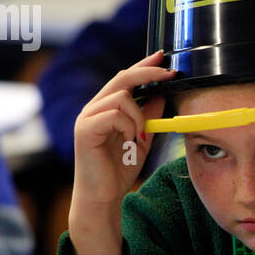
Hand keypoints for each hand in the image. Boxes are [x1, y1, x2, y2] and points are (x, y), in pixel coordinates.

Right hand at [70, 51, 175, 212]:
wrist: (102, 197)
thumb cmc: (118, 170)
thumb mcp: (142, 138)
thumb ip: (149, 116)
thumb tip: (162, 93)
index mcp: (106, 108)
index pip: (125, 78)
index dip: (144, 66)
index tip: (163, 57)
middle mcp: (93, 108)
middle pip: (122, 77)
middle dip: (148, 73)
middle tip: (170, 74)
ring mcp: (87, 117)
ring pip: (121, 97)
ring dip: (139, 116)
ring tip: (139, 136)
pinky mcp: (84, 129)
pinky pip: (114, 114)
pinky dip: (128, 126)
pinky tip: (129, 140)